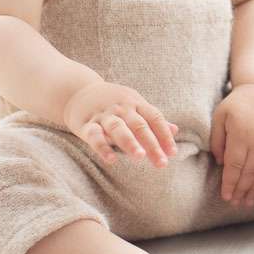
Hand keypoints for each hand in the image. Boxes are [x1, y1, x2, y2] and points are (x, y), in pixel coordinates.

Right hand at [62, 80, 177, 167]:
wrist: (78, 91)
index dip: (165, 135)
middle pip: (140, 125)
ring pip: (118, 128)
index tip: (173, 153)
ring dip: (129, 142)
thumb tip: (175, 130)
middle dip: (152, 144)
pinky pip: (94, 135)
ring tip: (140, 157)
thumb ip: (152, 119)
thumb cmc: (112, 102)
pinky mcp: (86, 124)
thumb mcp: (134, 105)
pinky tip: (111, 159)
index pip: (155, 118)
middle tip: (162, 163)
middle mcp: (121, 108)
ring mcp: (104, 115)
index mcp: (136, 103)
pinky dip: (102, 146)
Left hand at [209, 84, 253, 206]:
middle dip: (242, 190)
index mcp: (242, 134)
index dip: (230, 182)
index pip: (235, 164)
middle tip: (235, 203)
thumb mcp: (220, 116)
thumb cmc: (237, 104)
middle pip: (251, 172)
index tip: (226, 196)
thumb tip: (222, 162)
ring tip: (248, 202)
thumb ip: (217, 140)